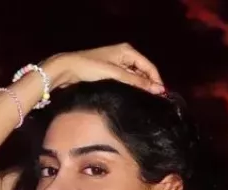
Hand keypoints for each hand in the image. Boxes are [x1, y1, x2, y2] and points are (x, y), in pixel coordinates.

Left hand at [43, 43, 165, 94]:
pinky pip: (128, 80)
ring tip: (145, 100)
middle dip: (149, 84)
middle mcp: (125, 56)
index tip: (161, 96)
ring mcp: (119, 64)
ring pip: (136, 77)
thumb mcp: (116, 74)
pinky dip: (132, 88)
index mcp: (128, 51)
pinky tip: (134, 97)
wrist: (66, 69)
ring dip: (140, 87)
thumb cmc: (90, 68)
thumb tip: (159, 89)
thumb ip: (137, 81)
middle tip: (154, 100)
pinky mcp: (113, 73)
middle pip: (144, 72)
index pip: (149, 67)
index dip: (156, 81)